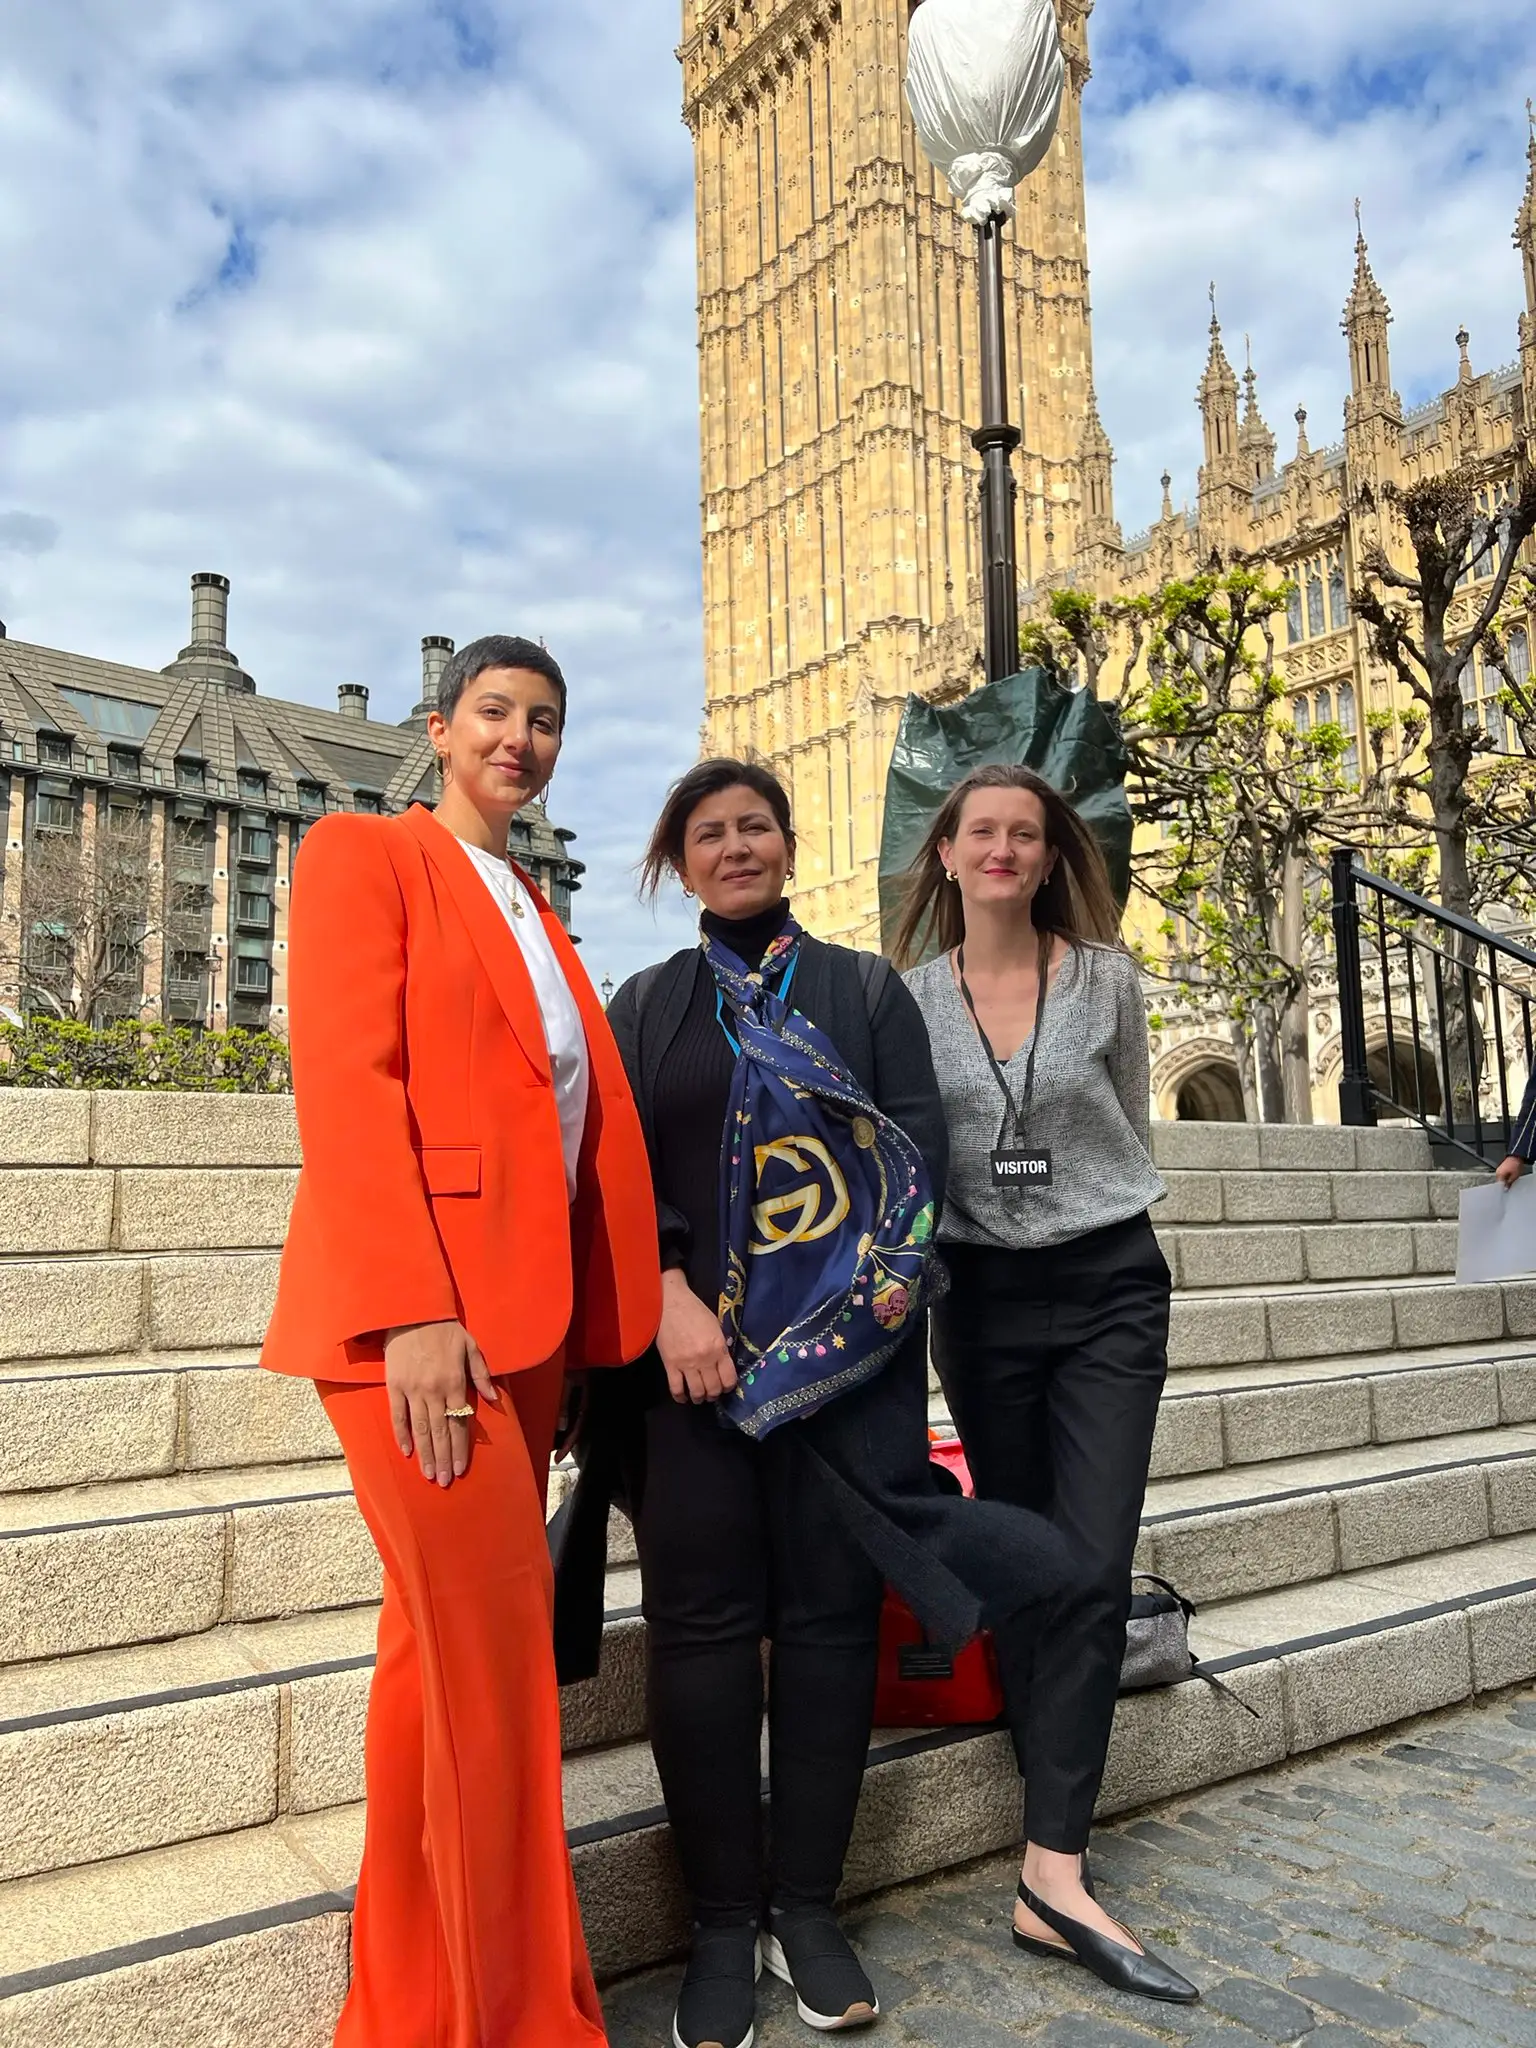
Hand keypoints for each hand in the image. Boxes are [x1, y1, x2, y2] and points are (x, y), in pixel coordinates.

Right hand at [385, 1321, 497, 1486]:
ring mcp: (412, 1389)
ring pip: (420, 1429)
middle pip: (440, 1432)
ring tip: (429, 1475)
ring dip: (425, 1454)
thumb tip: (493, 1399)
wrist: (412, 1312)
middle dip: (443, 1459)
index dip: (460, 1448)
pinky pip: (398, 1416)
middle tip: (445, 1481)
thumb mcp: (471, 1347)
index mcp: (455, 1382)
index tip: (461, 1468)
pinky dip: (402, 1435)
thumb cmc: (445, 1329)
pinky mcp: (395, 1386)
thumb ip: (482, 1374)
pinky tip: (406, 1452)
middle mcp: (434, 1390)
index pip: (459, 1423)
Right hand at [656, 1270, 738, 1405]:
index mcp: (719, 1348)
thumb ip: (721, 1345)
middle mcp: (705, 1359)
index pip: (729, 1378)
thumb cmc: (695, 1311)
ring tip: (699, 1397)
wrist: (671, 1304)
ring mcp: (687, 1364)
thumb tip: (724, 1362)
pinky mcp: (670, 1365)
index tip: (725, 1387)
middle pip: (713, 1388)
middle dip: (714, 1395)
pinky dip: (680, 1397)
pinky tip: (683, 1397)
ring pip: (696, 1392)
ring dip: (699, 1398)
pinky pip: (676, 1388)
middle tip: (712, 1394)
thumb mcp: (716, 1326)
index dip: (728, 1386)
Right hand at [1496, 1155, 1527, 1190]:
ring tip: (1511, 1179)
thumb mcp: (1514, 1176)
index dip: (1503, 1188)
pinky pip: (1503, 1175)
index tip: (1507, 1190)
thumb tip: (1506, 1189)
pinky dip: (1506, 1176)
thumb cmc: (1515, 1165)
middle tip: (1510, 1185)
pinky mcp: (1502, 1168)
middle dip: (1505, 1184)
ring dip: (1506, 1180)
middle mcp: (1497, 1172)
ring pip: (1501, 1178)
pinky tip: (1510, 1176)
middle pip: (1500, 1182)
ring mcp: (1499, 1169)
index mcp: (1499, 1175)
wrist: (1516, 1156)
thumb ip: (1509, 1183)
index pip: (1499, 1185)